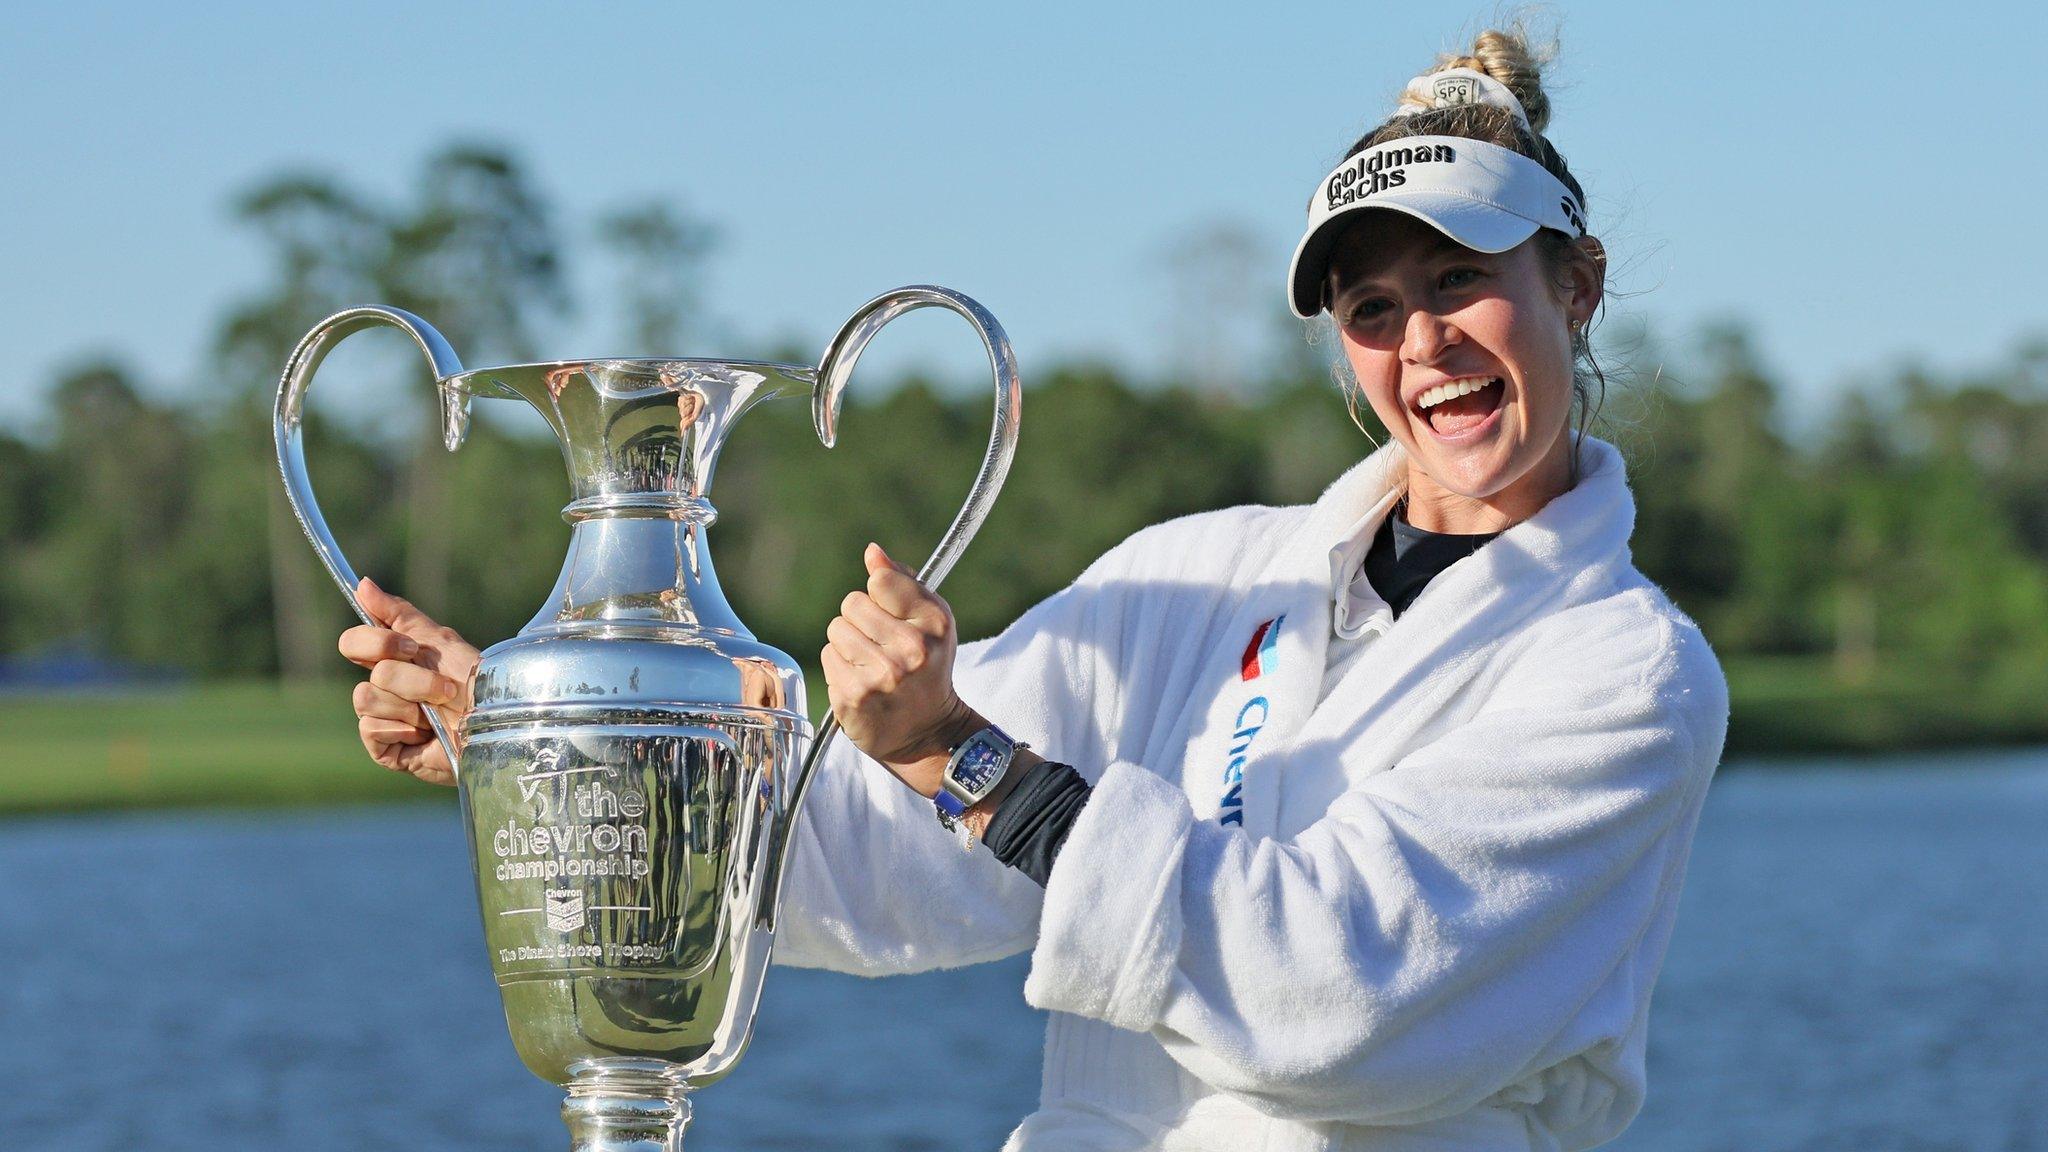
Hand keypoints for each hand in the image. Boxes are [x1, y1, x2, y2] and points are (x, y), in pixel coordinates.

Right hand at [336, 577, 479, 786]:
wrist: (496, 725)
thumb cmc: (475, 683)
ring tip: (439, 715)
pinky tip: (425, 736)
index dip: (375, 642)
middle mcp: (383, 688)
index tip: (411, 648)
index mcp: (393, 660)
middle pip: (371, 670)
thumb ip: (400, 615)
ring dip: (412, 705)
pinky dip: (404, 730)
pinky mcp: (383, 748)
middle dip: (412, 678)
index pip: (354, 642)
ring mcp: (382, 718)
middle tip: (444, 688)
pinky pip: (370, 728)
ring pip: (367, 698)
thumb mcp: (441, 641)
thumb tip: (362, 584)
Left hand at [821, 543, 975, 794]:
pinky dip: (840, 668)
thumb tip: (872, 552)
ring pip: (835, 631)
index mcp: (933, 623)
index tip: (891, 614)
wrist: (927, 732)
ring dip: (847, 645)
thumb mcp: (932, 621)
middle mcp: (909, 650)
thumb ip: (903, 583)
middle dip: (861, 621)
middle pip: (851, 604)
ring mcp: (879, 676)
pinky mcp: (852, 697)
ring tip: (870, 664)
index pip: (879, 582)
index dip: (879, 595)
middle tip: (881, 645)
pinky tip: (861, 682)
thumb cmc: (928, 668)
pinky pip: (827, 658)